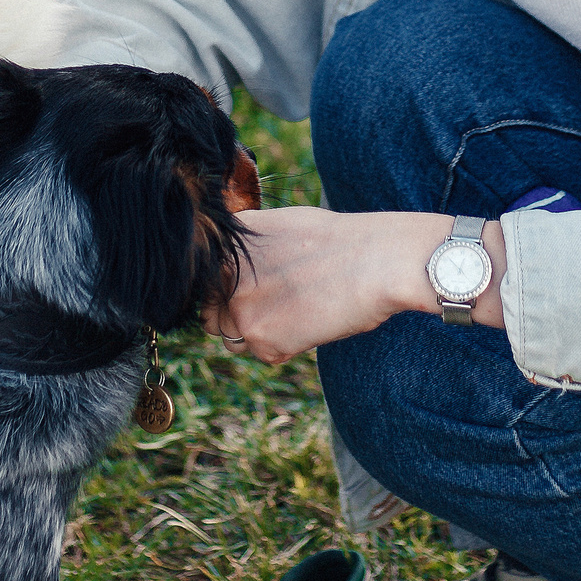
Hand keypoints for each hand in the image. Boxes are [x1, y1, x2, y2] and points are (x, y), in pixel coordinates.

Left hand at [205, 206, 507, 363]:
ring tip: (298, 313)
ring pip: (233, 338)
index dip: (226, 292)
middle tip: (278, 308)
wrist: (376, 261)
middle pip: (211, 315)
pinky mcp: (261, 338)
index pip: (204, 283)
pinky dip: (285, 348)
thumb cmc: (340, 240)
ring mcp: (239, 307)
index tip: (252, 294)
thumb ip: (248, 248)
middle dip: (236, 317)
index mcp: (228, 243)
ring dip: (259, 334)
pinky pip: (262, 355)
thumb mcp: (281, 225)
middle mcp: (223, 274)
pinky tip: (310, 326)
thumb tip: (233, 267)